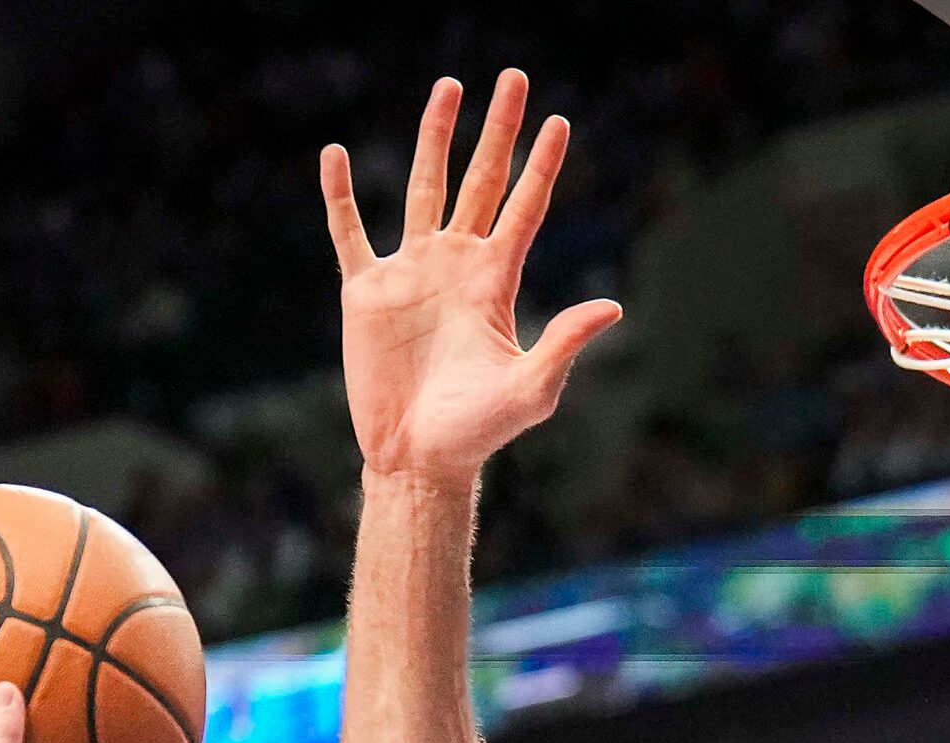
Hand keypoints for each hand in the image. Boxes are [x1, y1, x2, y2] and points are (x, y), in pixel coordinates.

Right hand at [323, 71, 623, 484]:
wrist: (419, 458)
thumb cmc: (479, 431)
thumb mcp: (532, 390)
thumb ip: (565, 343)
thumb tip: (613, 307)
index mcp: (497, 282)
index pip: (525, 208)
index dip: (542, 165)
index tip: (559, 120)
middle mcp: (457, 266)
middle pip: (481, 181)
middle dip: (497, 130)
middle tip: (513, 77)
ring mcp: (411, 274)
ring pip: (422, 188)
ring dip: (434, 138)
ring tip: (448, 87)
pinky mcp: (366, 292)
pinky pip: (349, 232)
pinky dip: (340, 195)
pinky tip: (336, 155)